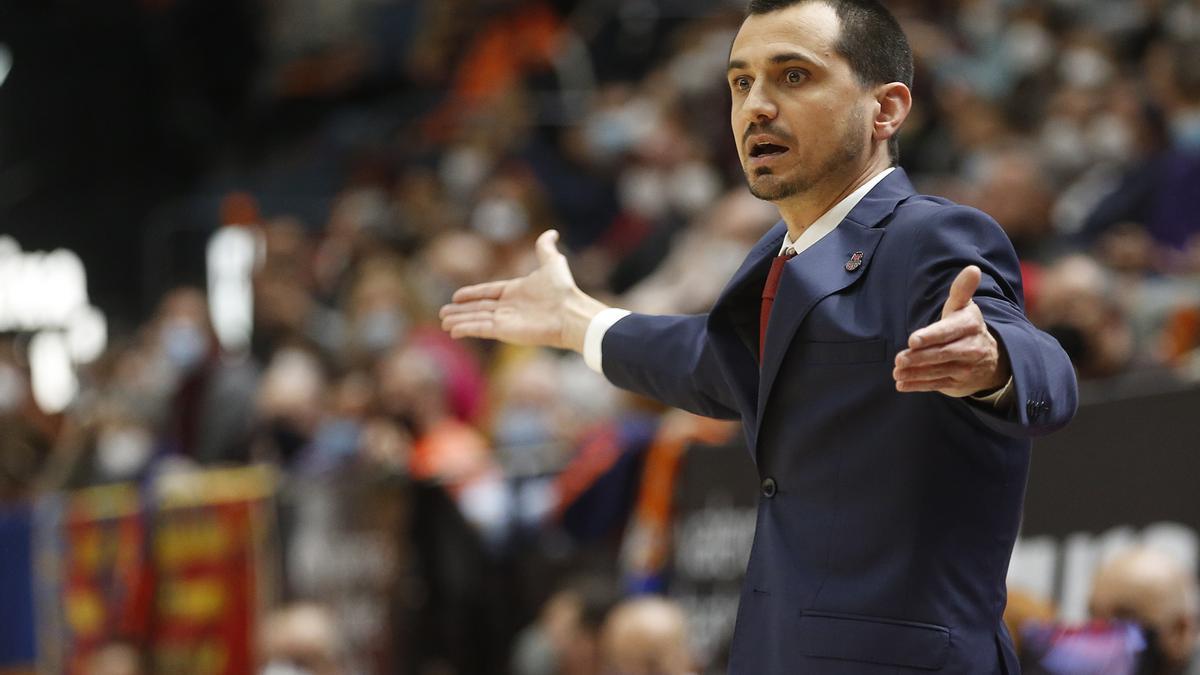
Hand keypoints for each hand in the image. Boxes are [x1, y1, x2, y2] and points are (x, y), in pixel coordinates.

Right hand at [439, 230, 608, 351]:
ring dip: (459, 320)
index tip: (456, 296)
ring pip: (476, 319)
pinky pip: (480, 329)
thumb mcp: (552, 263)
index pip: (488, 292)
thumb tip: (551, 232)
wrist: (569, 312)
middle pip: (478, 308)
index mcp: (515, 291)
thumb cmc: (562, 290)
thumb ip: (545, 248)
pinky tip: (452, 330)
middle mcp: (509, 307)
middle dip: (460, 310)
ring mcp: (506, 321)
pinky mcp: (504, 332)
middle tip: (443, 312)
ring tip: (443, 322)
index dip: (472, 294)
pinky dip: (466, 329)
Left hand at [893, 265, 1009, 397]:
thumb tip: (972, 269)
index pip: (948, 331)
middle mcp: (971, 348)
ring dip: (915, 373)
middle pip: (942, 354)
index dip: (931, 336)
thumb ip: (962, 290)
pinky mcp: (958, 384)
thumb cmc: (965, 326)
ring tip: (897, 372)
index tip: (912, 340)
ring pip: (938, 371)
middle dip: (919, 357)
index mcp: (970, 326)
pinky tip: (902, 384)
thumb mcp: (964, 308)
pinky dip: (918, 386)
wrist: (990, 358)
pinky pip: (937, 385)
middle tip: (899, 359)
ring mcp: (966, 368)